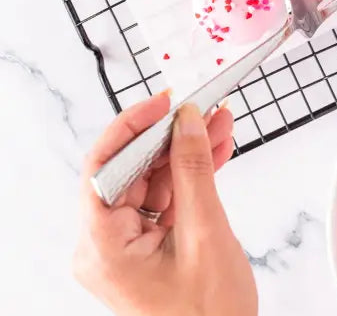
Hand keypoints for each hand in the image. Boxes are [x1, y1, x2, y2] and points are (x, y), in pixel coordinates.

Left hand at [74, 93, 256, 315]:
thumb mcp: (205, 233)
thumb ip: (194, 170)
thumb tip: (187, 121)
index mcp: (102, 248)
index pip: (103, 169)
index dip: (131, 128)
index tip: (162, 103)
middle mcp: (104, 246)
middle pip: (130, 170)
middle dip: (170, 136)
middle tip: (200, 108)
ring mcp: (125, 247)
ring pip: (151, 179)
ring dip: (186, 151)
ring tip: (218, 122)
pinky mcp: (146, 246)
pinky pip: (164, 197)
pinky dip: (190, 174)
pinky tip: (215, 148)